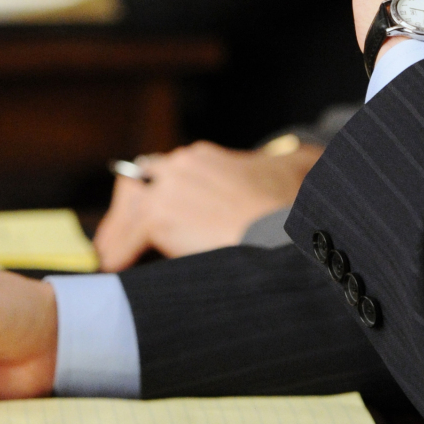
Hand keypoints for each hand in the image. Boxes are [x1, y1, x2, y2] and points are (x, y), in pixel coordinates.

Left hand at [93, 138, 322, 268]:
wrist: (280, 232)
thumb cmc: (290, 209)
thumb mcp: (289, 173)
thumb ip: (283, 164)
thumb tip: (311, 154)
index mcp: (203, 157)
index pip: (164, 172)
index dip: (156, 197)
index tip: (155, 216)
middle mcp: (180, 164)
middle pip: (137, 184)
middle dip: (128, 210)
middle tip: (122, 238)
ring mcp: (166, 189)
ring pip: (127, 210)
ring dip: (118, 234)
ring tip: (112, 257)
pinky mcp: (157, 216)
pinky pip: (124, 238)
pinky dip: (117, 254)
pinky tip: (114, 268)